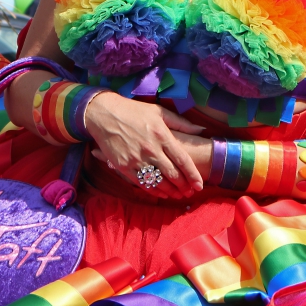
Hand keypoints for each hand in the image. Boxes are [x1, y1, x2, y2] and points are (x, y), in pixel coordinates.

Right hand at [86, 92, 206, 198]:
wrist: (105, 114)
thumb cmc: (134, 111)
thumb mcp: (159, 112)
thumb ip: (182, 123)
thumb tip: (201, 130)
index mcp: (162, 135)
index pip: (182, 160)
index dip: (193, 175)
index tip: (199, 185)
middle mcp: (151, 149)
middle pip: (173, 174)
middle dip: (184, 186)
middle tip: (190, 192)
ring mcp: (137, 159)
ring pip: (159, 182)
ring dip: (171, 191)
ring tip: (178, 195)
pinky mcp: (124, 166)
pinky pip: (143, 183)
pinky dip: (154, 191)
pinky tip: (162, 194)